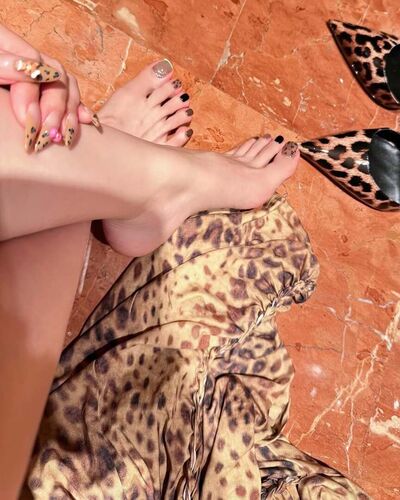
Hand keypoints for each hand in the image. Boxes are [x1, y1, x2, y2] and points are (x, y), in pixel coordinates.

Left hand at [0, 23, 98, 150]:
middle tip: (49, 137)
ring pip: (65, 87)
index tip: (30, 126)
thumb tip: (31, 71)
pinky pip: (64, 96)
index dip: (35, 99)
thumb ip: (0, 64)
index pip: (35, 68)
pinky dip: (76, 110)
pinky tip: (86, 122)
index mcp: (6, 44)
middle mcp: (23, 57)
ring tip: (67, 136)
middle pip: (57, 78)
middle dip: (57, 110)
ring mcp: (31, 73)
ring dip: (70, 113)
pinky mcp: (33, 91)